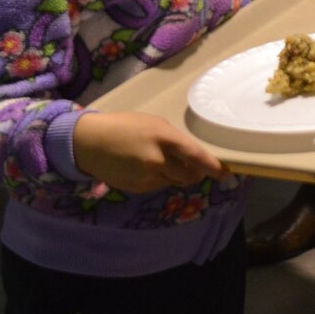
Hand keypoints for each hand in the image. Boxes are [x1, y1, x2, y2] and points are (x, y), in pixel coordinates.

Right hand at [72, 111, 231, 193]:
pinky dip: (159, 179)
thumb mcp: (153, 124)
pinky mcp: (137, 188)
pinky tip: (144, 167)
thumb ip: (172, 140)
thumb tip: (190, 157)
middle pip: (188, 175)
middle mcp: (157, 160)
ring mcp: (146, 177)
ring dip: (175, 174)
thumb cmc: (124, 126)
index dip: (211, 165)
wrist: (90, 143)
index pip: (194, 155)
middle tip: (195, 167)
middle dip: (195, 173)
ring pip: (173, 181)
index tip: (224, 172)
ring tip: (160, 160)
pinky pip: (157, 186)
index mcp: (163, 137)